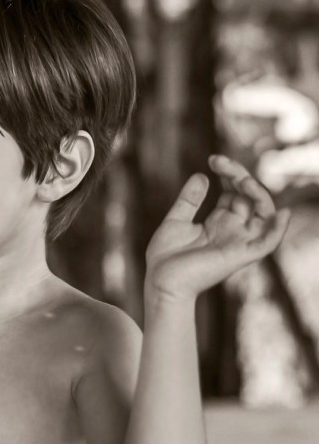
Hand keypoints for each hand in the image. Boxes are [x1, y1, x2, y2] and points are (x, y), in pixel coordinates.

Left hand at [145, 155, 290, 301]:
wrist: (160, 283)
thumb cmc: (165, 258)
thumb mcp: (175, 221)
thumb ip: (190, 200)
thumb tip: (202, 176)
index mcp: (219, 221)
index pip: (235, 192)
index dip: (229, 173)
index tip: (213, 159)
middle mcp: (233, 229)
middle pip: (249, 197)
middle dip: (238, 175)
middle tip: (218, 161)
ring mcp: (238, 241)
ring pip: (264, 213)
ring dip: (257, 193)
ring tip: (241, 178)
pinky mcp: (241, 255)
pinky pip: (268, 242)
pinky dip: (278, 229)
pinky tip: (283, 213)